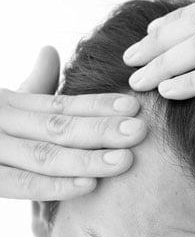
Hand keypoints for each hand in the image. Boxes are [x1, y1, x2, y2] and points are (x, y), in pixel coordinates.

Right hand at [0, 47, 146, 200]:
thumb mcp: (8, 101)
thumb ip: (32, 83)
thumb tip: (49, 49)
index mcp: (14, 104)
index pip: (64, 103)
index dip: (100, 105)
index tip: (133, 106)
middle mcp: (3, 121)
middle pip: (60, 126)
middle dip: (102, 130)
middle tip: (139, 131)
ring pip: (44, 154)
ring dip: (87, 158)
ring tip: (124, 159)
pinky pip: (19, 185)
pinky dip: (53, 187)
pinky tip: (88, 186)